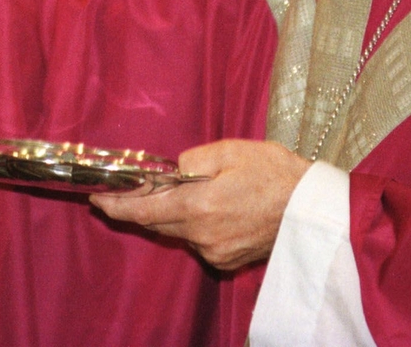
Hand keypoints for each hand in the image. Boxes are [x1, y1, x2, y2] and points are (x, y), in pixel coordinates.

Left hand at [89, 140, 310, 270]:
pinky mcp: (228, 260)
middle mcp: (202, 236)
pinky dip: (196, 224)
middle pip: (159, 223)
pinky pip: (199, 240)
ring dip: (174, 214)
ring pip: (179, 232)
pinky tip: (213, 206)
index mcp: (199, 207)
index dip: (117, 206)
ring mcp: (215, 252)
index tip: (96, 199)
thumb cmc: (276, 173)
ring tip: (189, 190)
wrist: (314, 211)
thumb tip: (171, 169)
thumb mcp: (231, 150)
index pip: (144, 211)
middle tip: (136, 187)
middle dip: (145, 206)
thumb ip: (192, 159)